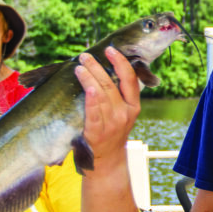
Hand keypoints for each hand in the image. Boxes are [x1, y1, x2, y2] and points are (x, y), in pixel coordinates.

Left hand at [74, 48, 140, 167]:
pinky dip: (91, 99)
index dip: (121, 63)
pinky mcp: (96, 133)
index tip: (110, 50)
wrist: (108, 161)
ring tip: (79, 68)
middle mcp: (124, 114)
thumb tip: (105, 70)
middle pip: (110, 85)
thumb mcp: (123, 114)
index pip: (130, 80)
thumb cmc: (112, 133)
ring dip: (89, 78)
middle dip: (97, 67)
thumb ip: (119, 96)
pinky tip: (87, 87)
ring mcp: (111, 124)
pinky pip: (93, 113)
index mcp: (133, 107)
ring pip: (101, 95)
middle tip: (84, 56)